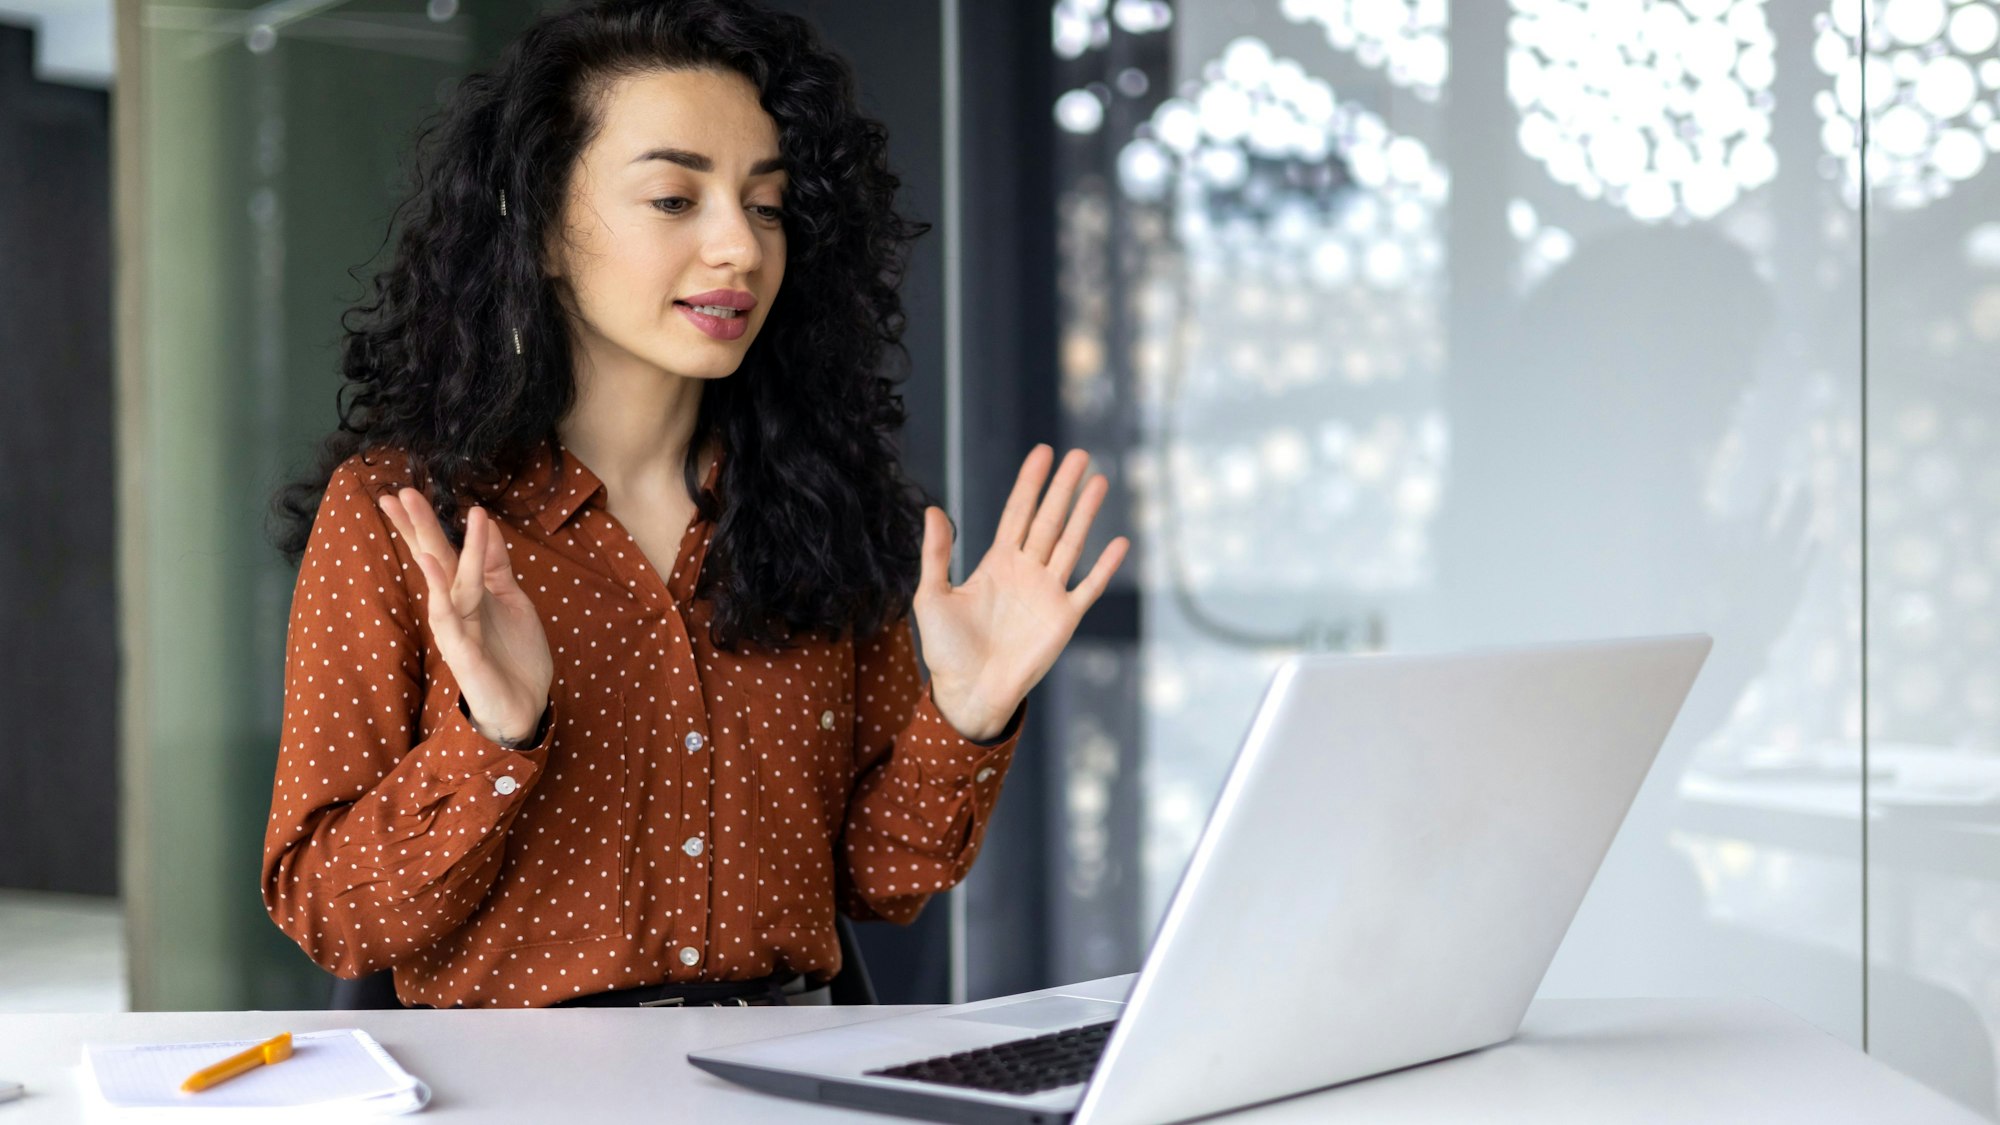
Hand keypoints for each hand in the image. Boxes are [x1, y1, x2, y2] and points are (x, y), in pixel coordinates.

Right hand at [376, 488, 553, 744]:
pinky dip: (440, 592)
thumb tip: (485, 524)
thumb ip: (496, 566)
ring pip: (443, 580)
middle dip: (416, 526)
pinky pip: (448, 617)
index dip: (423, 524)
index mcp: (466, 593)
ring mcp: (456, 628)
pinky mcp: (462, 652)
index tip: (403, 492)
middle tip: (396, 492)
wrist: (526, 704)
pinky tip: (432, 567)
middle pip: (433, 559)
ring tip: (415, 510)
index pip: (441, 551)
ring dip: (431, 544)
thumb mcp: (512, 599)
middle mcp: (455, 606)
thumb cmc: (514, 654)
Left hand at [915, 445, 1130, 739]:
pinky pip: (1089, 587)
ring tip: (1100, 481)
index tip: (1043, 453)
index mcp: (996, 563)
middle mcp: (1026, 572)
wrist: (969, 693)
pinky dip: (1105, 566)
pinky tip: (1120, 542)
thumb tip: (933, 509)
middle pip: (1049, 519)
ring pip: (1071, 543)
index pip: (1017, 513)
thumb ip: (936, 554)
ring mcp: (1048, 593)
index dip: (1030, 483)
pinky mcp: (1064, 619)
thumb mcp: (932, 596)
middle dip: (1064, 487)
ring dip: (1086, 514)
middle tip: (1079, 454)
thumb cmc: (946, 650)